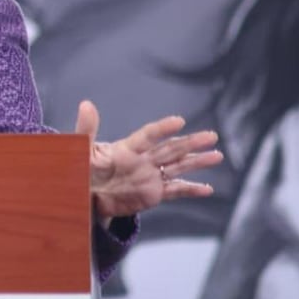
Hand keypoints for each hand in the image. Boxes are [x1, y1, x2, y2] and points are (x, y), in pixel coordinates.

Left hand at [76, 100, 222, 222]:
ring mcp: (150, 176)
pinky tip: (207, 188)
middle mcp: (143, 160)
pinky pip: (174, 190)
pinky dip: (190, 189)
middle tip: (211, 136)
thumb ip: (86, 129)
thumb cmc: (81, 168)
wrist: (85, 195)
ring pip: (178, 166)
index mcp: (126, 148)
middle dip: (190, 143)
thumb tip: (86, 104)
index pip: (148, 136)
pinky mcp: (153, 193)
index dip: (162, 128)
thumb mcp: (82, 150)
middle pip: (170, 149)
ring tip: (217, 155)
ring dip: (197, 161)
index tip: (179, 121)